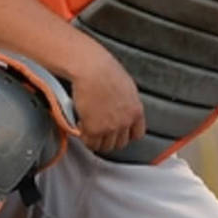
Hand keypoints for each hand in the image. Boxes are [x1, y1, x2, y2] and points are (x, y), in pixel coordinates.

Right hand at [62, 39, 144, 153]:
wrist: (93, 71)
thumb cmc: (107, 73)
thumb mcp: (127, 90)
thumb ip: (127, 105)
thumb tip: (122, 111)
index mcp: (137, 112)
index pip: (136, 135)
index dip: (125, 135)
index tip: (117, 132)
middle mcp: (126, 122)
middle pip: (119, 143)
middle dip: (109, 139)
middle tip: (99, 131)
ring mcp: (110, 127)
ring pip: (104, 146)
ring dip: (96, 140)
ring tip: (89, 129)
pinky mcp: (93, 129)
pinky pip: (89, 143)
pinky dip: (84, 138)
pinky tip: (81, 126)